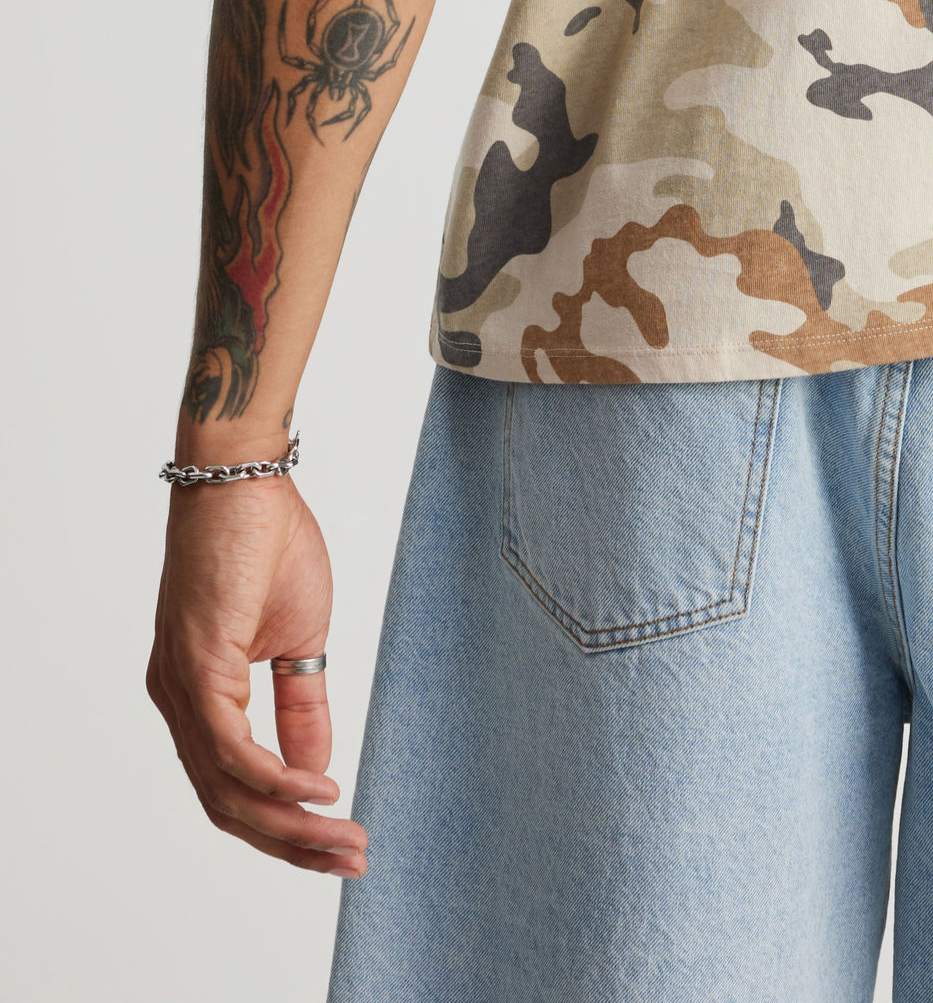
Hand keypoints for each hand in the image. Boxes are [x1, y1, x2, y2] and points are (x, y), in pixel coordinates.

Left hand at [148, 479, 367, 877]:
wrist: (243, 477)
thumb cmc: (266, 541)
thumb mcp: (299, 639)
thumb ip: (302, 707)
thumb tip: (315, 774)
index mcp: (196, 694)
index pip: (232, 787)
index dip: (283, 827)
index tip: (339, 847)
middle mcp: (176, 699)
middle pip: (227, 804)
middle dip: (291, 843)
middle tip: (350, 862)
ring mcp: (180, 686)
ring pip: (227, 788)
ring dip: (288, 823)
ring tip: (343, 838)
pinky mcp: (196, 666)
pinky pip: (228, 747)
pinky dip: (272, 778)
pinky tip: (316, 791)